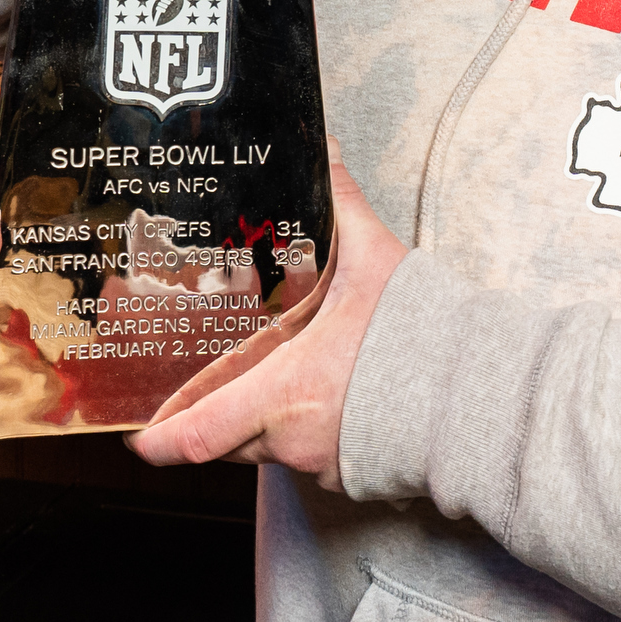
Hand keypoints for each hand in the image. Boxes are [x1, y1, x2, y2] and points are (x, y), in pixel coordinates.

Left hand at [128, 145, 406, 487]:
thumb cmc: (427, 337)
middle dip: (202, 418)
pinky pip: (303, 455)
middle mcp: (294, 437)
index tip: (136, 437)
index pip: (199, 435)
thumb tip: (322, 149)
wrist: (484, 397)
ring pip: (264, 447)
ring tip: (252, 380)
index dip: (160, 441)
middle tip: (185, 392)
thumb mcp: (374, 262)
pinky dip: (293, 430)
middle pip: (224, 440)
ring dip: (251, 420)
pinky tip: (309, 396)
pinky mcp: (350, 471)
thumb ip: (338, 204)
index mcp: (285, 391)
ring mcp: (322, 460)